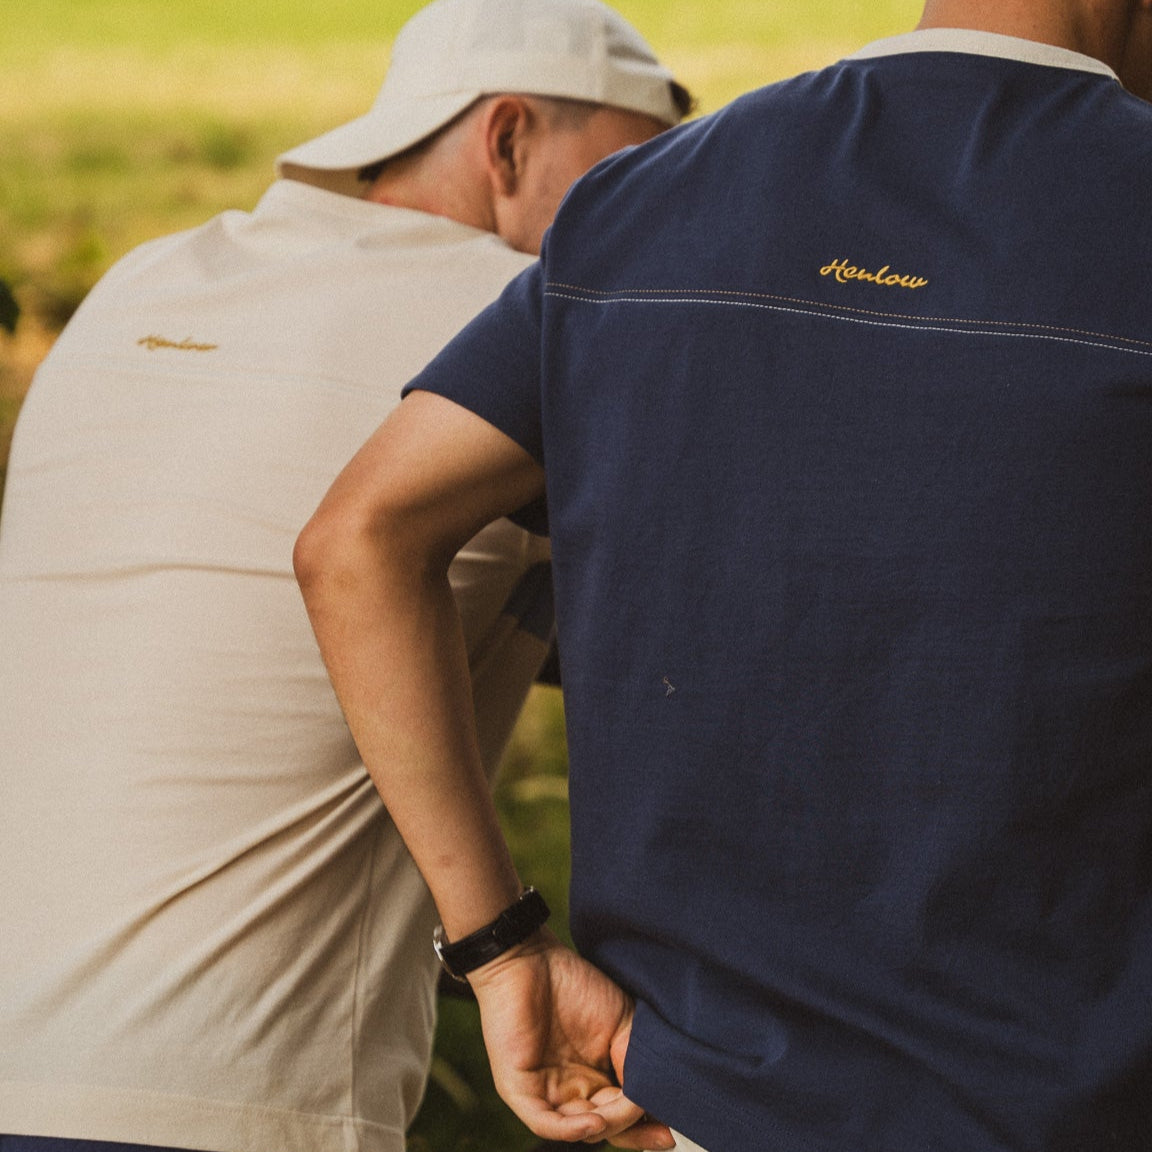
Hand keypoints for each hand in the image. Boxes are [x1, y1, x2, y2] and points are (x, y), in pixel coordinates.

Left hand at [469, 929, 674, 1149]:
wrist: (531, 958)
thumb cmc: (576, 984)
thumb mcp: (622, 1024)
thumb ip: (636, 1062)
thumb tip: (652, 1099)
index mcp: (596, 1076)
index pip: (622, 1112)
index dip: (648, 1122)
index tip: (675, 1126)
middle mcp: (572, 1089)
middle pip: (605, 1127)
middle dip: (635, 1134)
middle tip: (663, 1136)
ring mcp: (545, 1091)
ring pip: (578, 1129)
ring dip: (606, 1128)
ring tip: (627, 1115)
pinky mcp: (519, 1088)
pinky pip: (544, 1122)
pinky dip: (570, 1129)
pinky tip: (595, 1122)